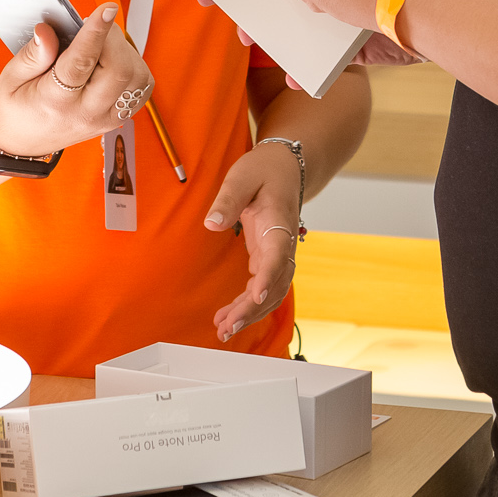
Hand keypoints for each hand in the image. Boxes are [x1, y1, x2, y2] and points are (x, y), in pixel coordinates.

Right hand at [0, 4, 153, 159]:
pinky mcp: (118, 118)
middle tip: (97, 25)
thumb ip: (32, 55)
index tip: (105, 9)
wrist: (23, 142)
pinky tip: (114, 59)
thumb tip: (47, 30)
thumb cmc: (17, 108)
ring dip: (126, 51)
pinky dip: (134, 66)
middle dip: (113, 38)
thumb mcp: (11, 79)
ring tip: (103, 44)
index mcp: (55, 102)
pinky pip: (141, 88)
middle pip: (118, 70)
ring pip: (136, 77)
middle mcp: (86, 113)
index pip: (81, 63)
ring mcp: (106, 118)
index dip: (96, 32)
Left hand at [204, 142, 302, 342]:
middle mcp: (283, 242)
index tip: (256, 296)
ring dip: (250, 313)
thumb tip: (212, 223)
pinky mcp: (268, 257)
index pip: (277, 255)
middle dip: (253, 308)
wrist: (285, 168)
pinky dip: (248, 305)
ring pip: (272, 291)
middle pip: (275, 283)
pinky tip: (229, 316)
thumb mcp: (242, 176)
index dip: (268, 277)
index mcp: (279, 222)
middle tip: (228, 326)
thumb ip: (228, 199)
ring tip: (224, 329)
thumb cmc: (264, 170)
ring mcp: (277, 253)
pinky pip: (263, 287)